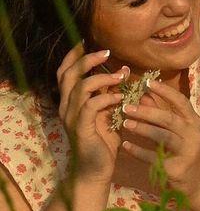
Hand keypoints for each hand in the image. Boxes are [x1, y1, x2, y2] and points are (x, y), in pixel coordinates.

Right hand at [57, 45, 125, 182]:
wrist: (96, 169)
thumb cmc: (103, 138)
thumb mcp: (107, 110)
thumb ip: (110, 91)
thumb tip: (122, 69)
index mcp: (70, 100)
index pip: (64, 72)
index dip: (73, 55)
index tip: (86, 41)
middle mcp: (66, 106)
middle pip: (68, 74)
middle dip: (87, 60)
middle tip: (107, 53)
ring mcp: (71, 118)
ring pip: (80, 87)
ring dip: (102, 78)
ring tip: (121, 76)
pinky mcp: (81, 128)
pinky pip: (91, 106)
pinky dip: (106, 97)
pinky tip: (119, 97)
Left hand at [120, 77, 199, 199]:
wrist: (199, 179)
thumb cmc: (185, 148)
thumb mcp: (179, 129)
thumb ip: (163, 112)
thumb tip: (144, 94)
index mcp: (193, 120)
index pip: (180, 101)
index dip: (165, 91)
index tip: (148, 83)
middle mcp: (192, 133)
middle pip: (168, 119)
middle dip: (147, 111)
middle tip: (127, 106)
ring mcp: (185, 151)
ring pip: (162, 137)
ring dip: (142, 129)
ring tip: (125, 124)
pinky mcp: (175, 168)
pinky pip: (153, 157)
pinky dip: (138, 151)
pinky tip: (125, 146)